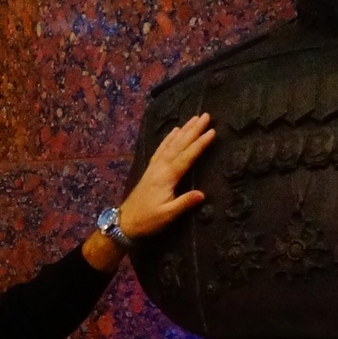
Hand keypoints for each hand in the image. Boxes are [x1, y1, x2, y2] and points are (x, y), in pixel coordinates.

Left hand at [119, 111, 213, 238]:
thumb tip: (202, 194)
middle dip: (194, 130)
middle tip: (205, 115)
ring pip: (171, 144)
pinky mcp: (151, 169)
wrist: (125, 222)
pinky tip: (174, 131)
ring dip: (183, 130)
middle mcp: (160, 168)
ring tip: (194, 118)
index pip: (187, 157)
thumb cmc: (148, 221)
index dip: (200, 144)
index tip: (212, 132)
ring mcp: (154, 167)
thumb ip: (184, 203)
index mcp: (166, 177)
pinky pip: (161, 148)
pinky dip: (169, 138)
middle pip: (179, 145)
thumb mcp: (168, 215)